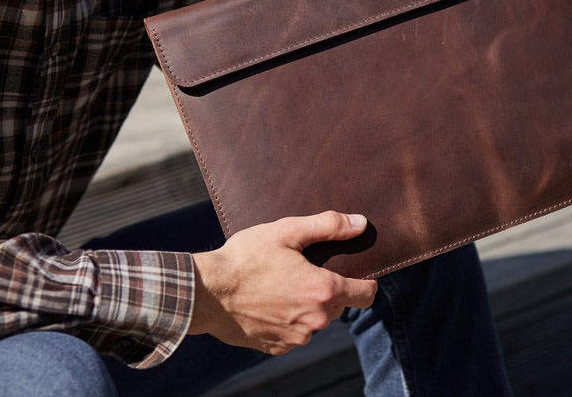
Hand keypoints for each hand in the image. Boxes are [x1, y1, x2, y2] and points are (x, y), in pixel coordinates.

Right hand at [189, 211, 377, 354]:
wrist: (205, 292)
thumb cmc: (245, 258)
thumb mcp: (287, 231)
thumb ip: (329, 226)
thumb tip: (360, 223)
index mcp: (323, 291)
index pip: (367, 295)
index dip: (367, 282)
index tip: (358, 272)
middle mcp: (315, 320)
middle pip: (340, 305)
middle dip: (329, 288)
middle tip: (305, 269)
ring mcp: (295, 338)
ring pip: (316, 320)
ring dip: (308, 305)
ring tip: (282, 284)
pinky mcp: (276, 347)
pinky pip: (294, 333)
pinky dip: (288, 319)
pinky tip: (269, 301)